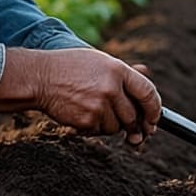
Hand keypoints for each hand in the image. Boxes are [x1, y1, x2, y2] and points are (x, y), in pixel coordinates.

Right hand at [0, 48, 161, 144]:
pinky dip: (94, 128)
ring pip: (117, 127)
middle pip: (133, 116)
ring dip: (110, 124)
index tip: (154, 119)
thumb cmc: (71, 68)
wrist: (40, 77)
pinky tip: (81, 113)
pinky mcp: (86, 120)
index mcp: (118, 70)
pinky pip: (99, 132)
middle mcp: (111, 88)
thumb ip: (126, 76)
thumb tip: (150, 91)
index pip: (148, 93)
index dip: (154, 110)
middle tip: (130, 127)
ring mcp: (99, 105)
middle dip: (133, 124)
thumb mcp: (100, 62)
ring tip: (93, 108)